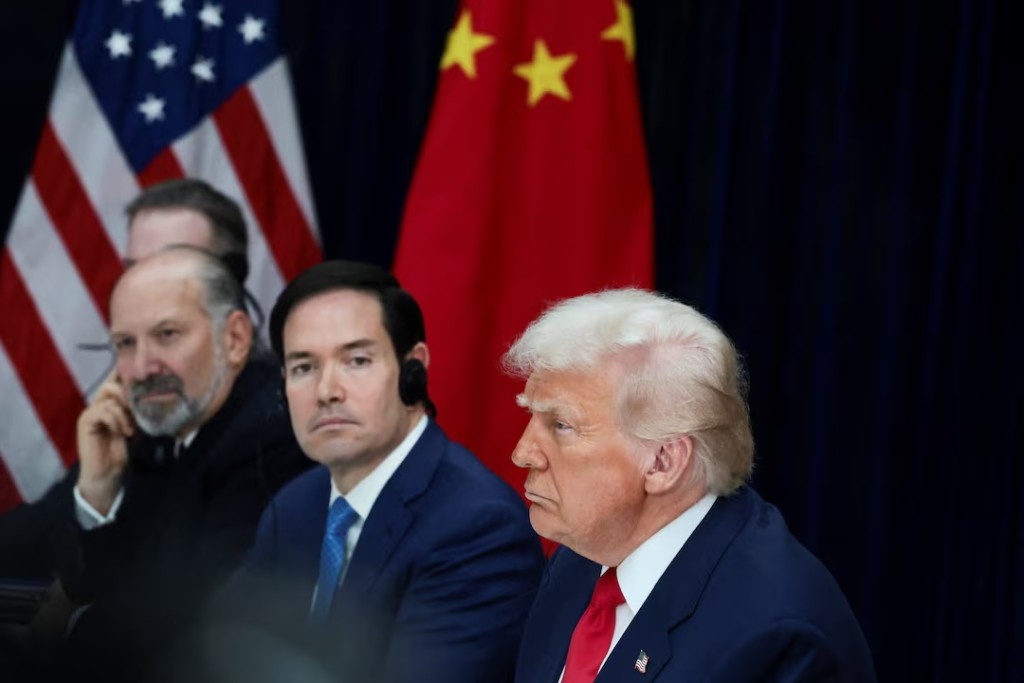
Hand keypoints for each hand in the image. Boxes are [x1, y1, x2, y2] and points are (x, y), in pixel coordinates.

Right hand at [76, 374, 134, 514]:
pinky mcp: (85, 421)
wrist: (107, 473)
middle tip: (136, 412)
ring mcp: (90, 412)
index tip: (143, 375)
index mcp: (108, 404)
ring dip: (125, 414)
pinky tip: (123, 433)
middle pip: (111, 384)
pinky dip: (116, 421)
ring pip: (110, 399)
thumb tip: (148, 393)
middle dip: (128, 395)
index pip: (114, 381)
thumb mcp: (133, 425)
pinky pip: (103, 410)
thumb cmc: (121, 450)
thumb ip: (134, 410)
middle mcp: (97, 405)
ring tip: (130, 431)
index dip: (125, 374)